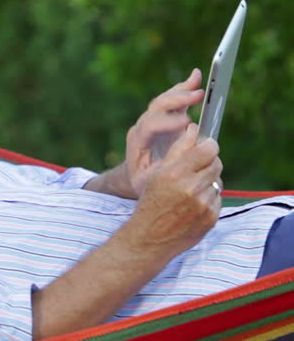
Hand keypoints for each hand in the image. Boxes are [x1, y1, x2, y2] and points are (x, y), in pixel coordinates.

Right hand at [120, 123, 223, 258]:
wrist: (149, 237)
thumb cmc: (150, 201)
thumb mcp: (156, 173)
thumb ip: (177, 150)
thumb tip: (194, 129)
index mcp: (175, 173)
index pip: (208, 149)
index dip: (208, 145)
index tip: (205, 145)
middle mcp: (191, 188)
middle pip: (216, 163)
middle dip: (208, 162)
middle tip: (196, 167)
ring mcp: (203, 205)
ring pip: (218, 181)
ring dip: (208, 181)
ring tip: (190, 190)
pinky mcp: (211, 218)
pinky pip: (218, 198)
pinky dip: (209, 198)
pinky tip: (193, 204)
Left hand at [124, 68, 204, 196]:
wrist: (135, 175)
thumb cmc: (144, 182)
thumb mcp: (151, 181)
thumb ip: (167, 168)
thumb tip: (188, 155)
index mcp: (137, 141)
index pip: (149, 126)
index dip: (167, 122)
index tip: (186, 122)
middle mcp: (144, 126)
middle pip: (157, 107)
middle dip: (177, 100)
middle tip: (197, 96)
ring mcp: (154, 120)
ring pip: (165, 100)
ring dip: (182, 90)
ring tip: (198, 82)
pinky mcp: (166, 118)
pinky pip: (174, 100)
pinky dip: (184, 88)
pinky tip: (195, 77)